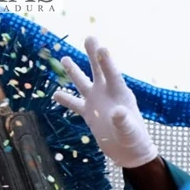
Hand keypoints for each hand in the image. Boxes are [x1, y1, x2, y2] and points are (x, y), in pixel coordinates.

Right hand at [52, 37, 157, 168]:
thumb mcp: (130, 131)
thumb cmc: (134, 140)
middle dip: (93, 55)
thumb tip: (118, 112)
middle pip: (98, 70)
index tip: (102, 47)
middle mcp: (107, 94)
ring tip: (65, 58)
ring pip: (82, 83)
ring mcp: (97, 102)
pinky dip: (65, 99)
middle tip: (89, 37)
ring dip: (74, 71)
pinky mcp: (89, 113)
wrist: (129, 152)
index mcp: (121, 94)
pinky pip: (74, 103)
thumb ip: (124, 121)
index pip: (113, 74)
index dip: (107, 61)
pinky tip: (55, 93)